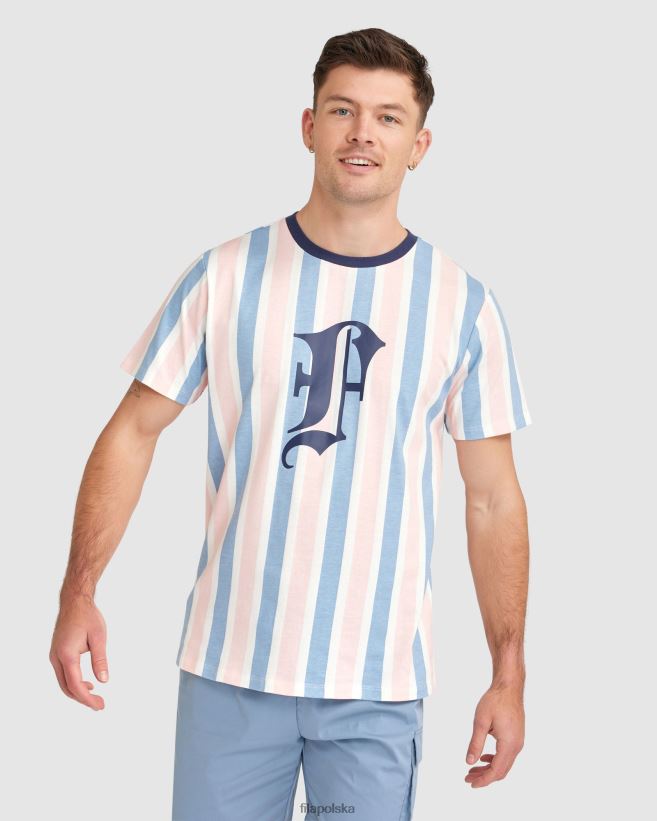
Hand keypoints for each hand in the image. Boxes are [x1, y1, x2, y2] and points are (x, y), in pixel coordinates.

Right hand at [49, 593, 108, 709]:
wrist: (74, 602)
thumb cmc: (87, 617)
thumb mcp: (99, 637)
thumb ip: (100, 659)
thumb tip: (104, 680)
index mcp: (66, 655)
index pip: (75, 685)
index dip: (87, 699)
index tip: (100, 705)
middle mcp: (56, 657)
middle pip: (67, 687)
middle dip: (83, 699)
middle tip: (100, 705)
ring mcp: (54, 656)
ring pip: (63, 682)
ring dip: (78, 692)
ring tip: (95, 697)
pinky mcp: (57, 653)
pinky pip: (63, 674)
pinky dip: (73, 683)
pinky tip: (87, 684)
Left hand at [464, 683, 524, 787]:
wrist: (509, 687)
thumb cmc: (495, 701)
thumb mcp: (481, 721)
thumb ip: (475, 743)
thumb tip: (469, 762)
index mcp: (509, 744)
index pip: (496, 770)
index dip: (483, 780)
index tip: (470, 783)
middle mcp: (516, 746)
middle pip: (501, 771)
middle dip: (484, 777)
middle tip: (468, 777)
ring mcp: (518, 742)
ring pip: (504, 764)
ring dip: (489, 769)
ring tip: (473, 769)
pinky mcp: (516, 737)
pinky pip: (506, 755)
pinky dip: (495, 760)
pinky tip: (484, 758)